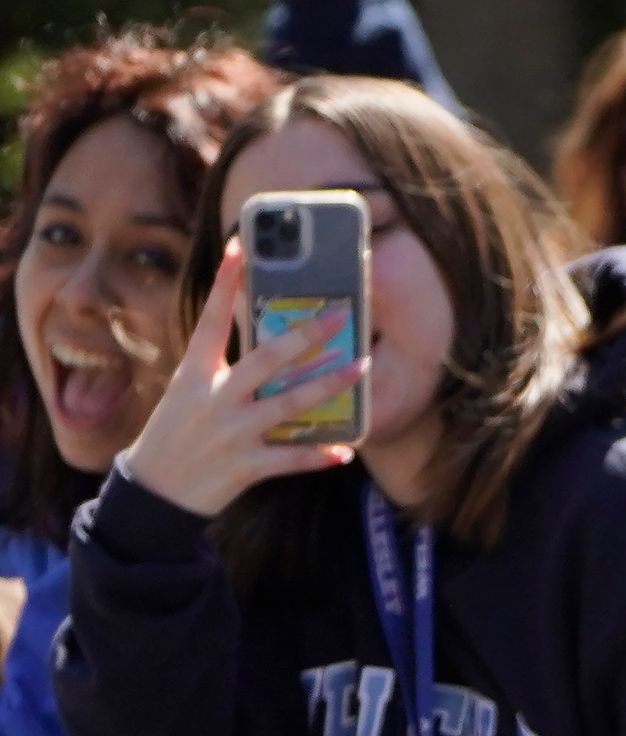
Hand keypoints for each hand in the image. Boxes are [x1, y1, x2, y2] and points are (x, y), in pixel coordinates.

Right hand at [119, 245, 358, 519]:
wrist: (156, 488)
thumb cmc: (178, 431)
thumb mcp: (189, 391)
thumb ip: (223, 368)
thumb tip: (269, 345)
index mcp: (196, 371)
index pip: (213, 318)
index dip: (226, 282)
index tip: (240, 247)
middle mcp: (215, 396)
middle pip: (266, 358)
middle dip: (305, 335)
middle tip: (340, 315)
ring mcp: (232, 431)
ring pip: (289, 404)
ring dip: (328, 386)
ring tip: (360, 368)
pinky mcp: (245, 465)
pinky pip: (291, 458)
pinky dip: (318, 455)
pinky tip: (345, 450)